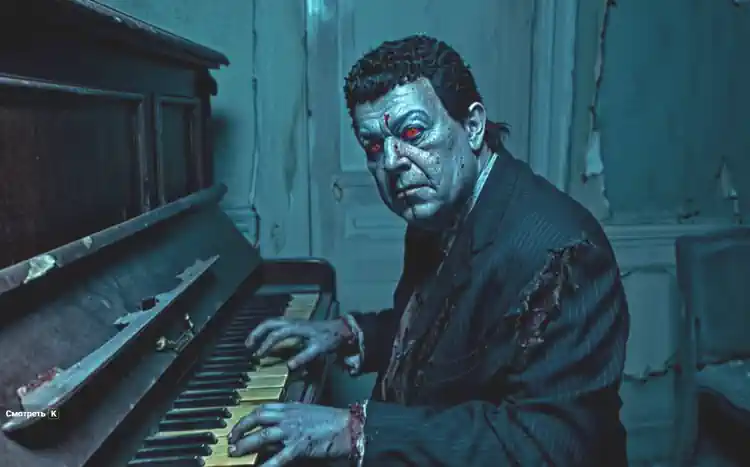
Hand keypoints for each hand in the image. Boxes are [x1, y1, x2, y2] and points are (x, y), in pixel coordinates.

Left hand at [228, 403, 351, 465]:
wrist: (349, 426)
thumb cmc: (332, 420)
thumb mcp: (307, 413)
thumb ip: (291, 417)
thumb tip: (276, 426)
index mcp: (290, 407)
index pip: (262, 408)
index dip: (246, 417)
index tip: (238, 426)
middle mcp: (288, 416)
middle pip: (257, 418)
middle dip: (240, 429)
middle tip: (231, 440)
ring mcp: (292, 431)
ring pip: (262, 435)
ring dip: (245, 444)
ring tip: (235, 452)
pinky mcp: (299, 446)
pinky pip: (278, 458)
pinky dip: (266, 465)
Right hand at [246, 318, 351, 369]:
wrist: (340, 328)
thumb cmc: (330, 338)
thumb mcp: (319, 349)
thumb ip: (304, 357)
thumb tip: (289, 366)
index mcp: (297, 327)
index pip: (276, 334)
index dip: (266, 344)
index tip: (259, 356)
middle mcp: (292, 322)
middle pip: (269, 323)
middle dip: (257, 333)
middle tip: (248, 346)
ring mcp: (293, 322)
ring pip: (272, 322)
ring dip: (260, 331)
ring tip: (252, 342)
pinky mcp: (294, 324)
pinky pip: (276, 325)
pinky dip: (267, 331)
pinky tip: (265, 339)